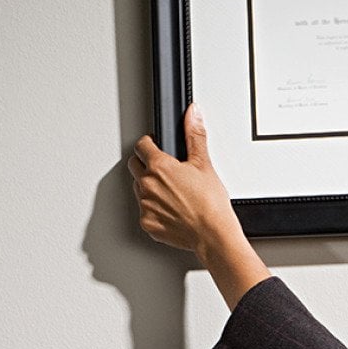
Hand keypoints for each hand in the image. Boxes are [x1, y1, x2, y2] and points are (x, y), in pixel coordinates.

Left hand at [129, 103, 269, 307]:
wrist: (212, 234)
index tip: (156, 146)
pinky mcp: (147, 223)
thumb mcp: (203, 163)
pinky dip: (154, 209)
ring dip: (149, 186)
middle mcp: (147, 185)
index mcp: (158, 167)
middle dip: (146, 164)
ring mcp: (145, 206)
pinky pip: (145, 211)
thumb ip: (194, 135)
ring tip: (172, 191)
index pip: (142, 146)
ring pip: (139, 189)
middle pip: (135, 166)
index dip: (150, 143)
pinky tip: (171, 209)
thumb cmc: (210, 203)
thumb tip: (192, 114)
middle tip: (166, 169)